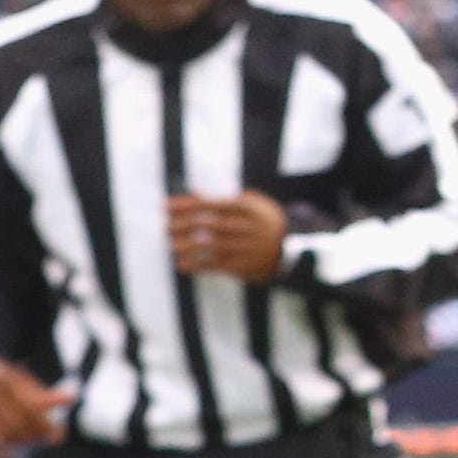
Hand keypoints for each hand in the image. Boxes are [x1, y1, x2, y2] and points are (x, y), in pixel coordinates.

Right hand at [0, 360, 74, 455]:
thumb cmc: (5, 381)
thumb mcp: (25, 382)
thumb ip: (46, 394)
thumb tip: (72, 399)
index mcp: (2, 377)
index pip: (29, 408)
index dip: (46, 425)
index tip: (58, 437)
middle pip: (15, 422)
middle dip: (33, 434)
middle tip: (43, 438)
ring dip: (18, 442)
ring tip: (29, 441)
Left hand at [165, 189, 288, 280]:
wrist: (292, 248)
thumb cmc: (264, 221)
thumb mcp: (251, 204)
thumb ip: (222, 199)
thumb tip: (194, 191)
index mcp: (247, 208)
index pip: (210, 204)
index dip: (185, 204)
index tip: (165, 206)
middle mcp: (246, 227)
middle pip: (208, 225)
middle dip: (183, 225)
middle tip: (166, 227)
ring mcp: (245, 247)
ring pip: (210, 246)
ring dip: (187, 246)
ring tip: (172, 246)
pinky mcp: (244, 265)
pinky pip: (216, 265)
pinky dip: (197, 265)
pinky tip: (182, 264)